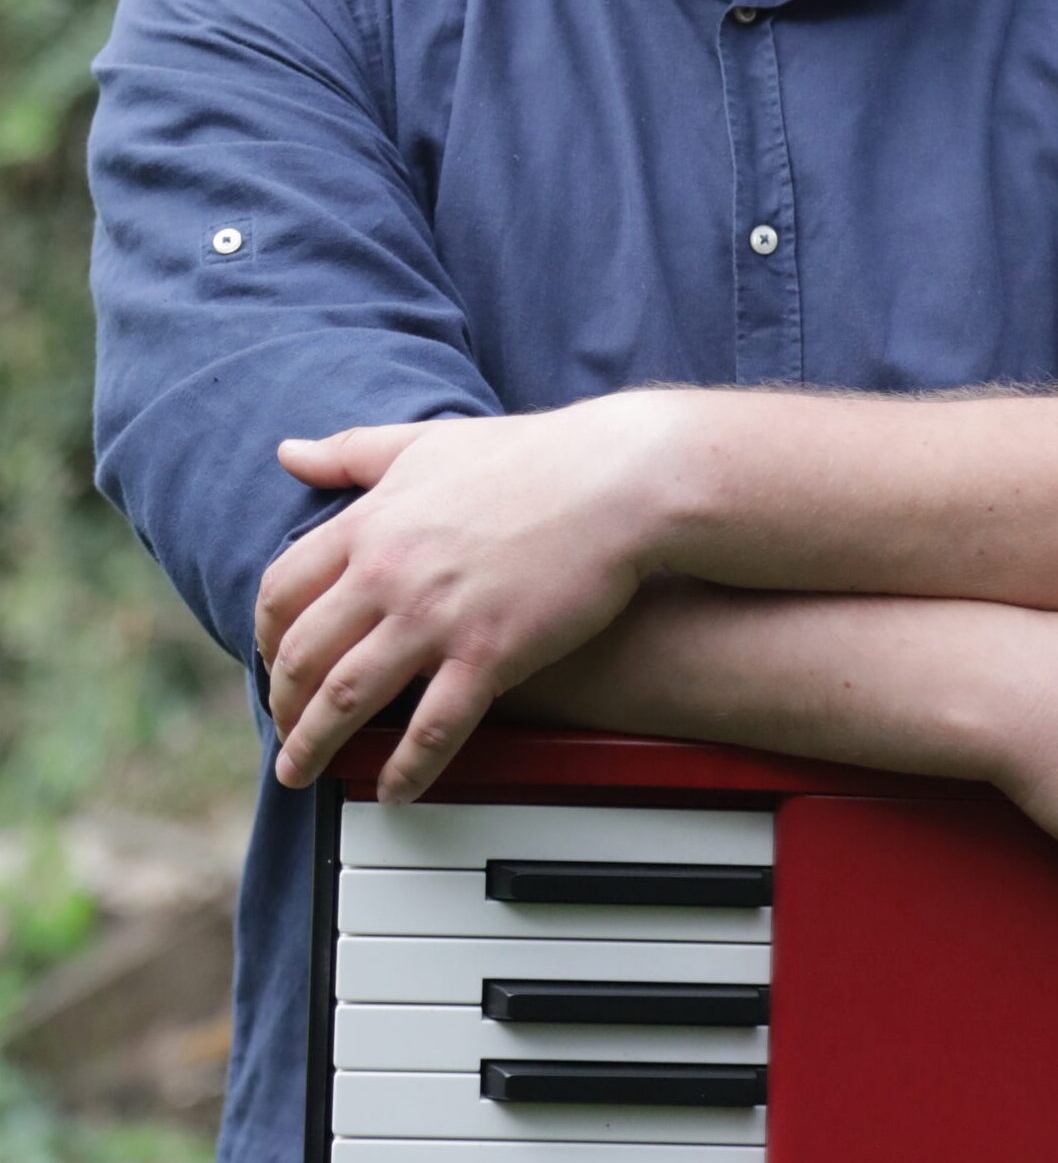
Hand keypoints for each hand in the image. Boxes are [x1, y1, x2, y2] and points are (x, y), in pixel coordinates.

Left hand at [254, 397, 681, 802]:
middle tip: (283, 731)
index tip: (272, 661)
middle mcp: (390, 572)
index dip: (267, 635)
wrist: (616, 478)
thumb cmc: (530, 455)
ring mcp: (437, 616)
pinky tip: (395, 788)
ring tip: (305, 774)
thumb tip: (287, 451)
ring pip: (347, 699)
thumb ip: (352, 452)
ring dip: (314, 745)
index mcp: (373, 522)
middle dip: (282, 703)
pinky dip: (403, 768)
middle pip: (303, 653)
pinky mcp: (490, 653)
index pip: (282, 589)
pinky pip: (430, 729)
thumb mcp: (427, 443)